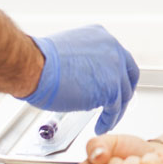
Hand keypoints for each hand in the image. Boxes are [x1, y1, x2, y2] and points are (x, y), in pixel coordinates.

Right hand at [18, 24, 139, 134]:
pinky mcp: (110, 88)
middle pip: (128, 76)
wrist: (35, 66)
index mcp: (102, 37)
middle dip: (123, 93)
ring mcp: (114, 68)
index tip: (117, 86)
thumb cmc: (42, 60)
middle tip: (116, 106)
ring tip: (106, 122)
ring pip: (123, 94)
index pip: (120, 58)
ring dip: (115, 111)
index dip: (120, 75)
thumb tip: (88, 75)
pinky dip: (109, 120)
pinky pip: (114, 109)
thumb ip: (86, 60)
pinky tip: (101, 126)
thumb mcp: (71, 50)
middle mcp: (113, 49)